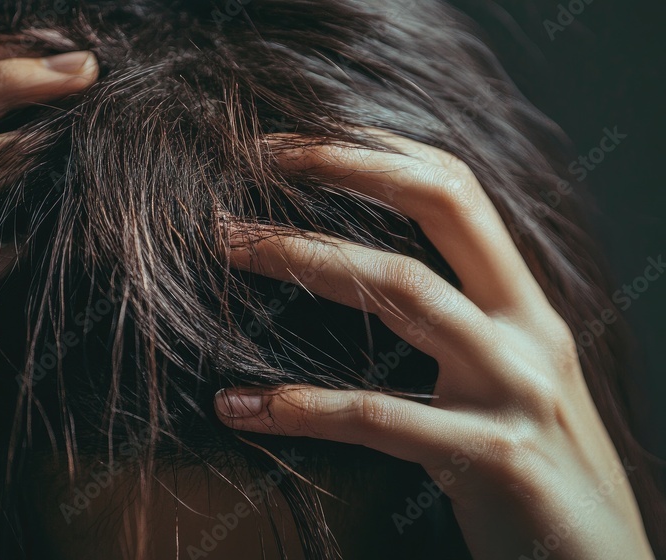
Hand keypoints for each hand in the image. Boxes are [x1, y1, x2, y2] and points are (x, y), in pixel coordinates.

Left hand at [213, 133, 654, 559]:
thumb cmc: (537, 473)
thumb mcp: (509, 382)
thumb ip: (460, 329)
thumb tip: (367, 284)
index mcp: (526, 306)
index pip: (459, 190)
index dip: (382, 148)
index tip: (302, 137)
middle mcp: (527, 330)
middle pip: (442, 206)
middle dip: (349, 164)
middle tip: (261, 151)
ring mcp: (515, 388)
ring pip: (404, 290)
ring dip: (306, 257)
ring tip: (231, 245)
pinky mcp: (492, 457)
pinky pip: (376, 415)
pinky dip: (298, 407)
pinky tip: (240, 405)